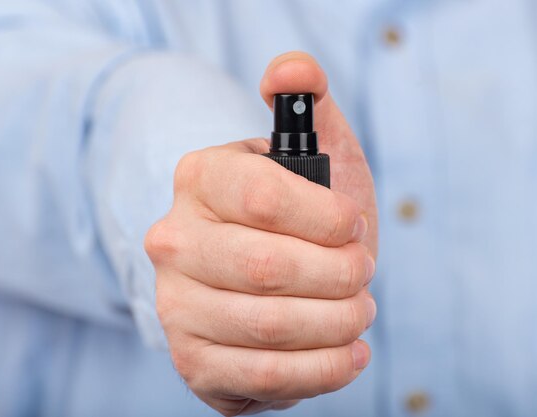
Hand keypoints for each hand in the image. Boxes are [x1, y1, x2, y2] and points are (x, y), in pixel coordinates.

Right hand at [145, 52, 378, 415]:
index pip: (262, 197)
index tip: (354, 227)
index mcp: (199, 179)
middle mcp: (174, 241)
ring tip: (358, 310)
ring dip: (337, 322)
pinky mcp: (194, 361)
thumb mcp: (315, 149)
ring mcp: (177, 305)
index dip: (327, 218)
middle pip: (268, 266)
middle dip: (340, 275)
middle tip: (362, 273)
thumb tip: (292, 69)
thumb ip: (307, 97)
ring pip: (269, 324)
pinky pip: (262, 375)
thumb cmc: (300, 211)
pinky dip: (321, 371)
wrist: (266, 276)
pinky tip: (348, 354)